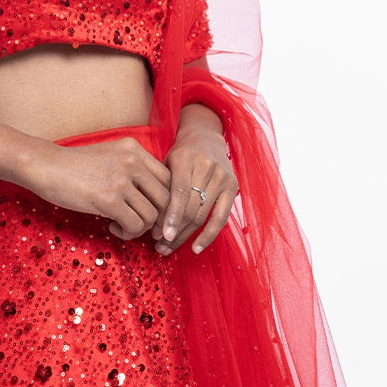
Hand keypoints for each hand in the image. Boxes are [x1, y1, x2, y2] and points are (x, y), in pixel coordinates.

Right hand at [29, 138, 171, 241]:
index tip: (152, 212)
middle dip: (156, 218)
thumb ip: (133, 170)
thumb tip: (155, 201)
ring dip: (139, 228)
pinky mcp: (109, 198)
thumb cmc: (75, 165)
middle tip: (140, 225)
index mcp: (134, 148)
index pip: (168, 178)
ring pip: (151, 215)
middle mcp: (132, 161)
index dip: (164, 201)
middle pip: (165, 198)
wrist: (46, 166)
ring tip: (121, 226)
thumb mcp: (109, 156)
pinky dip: (127, 233)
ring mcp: (121, 179)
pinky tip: (113, 227)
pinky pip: (134, 225)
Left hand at [152, 125, 237, 255]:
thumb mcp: (167, 163)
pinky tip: (196, 248)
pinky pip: (221, 218)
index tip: (159, 236)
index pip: (179, 192)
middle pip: (190, 207)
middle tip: (159, 246)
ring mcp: (222, 176)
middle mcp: (207, 166)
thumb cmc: (180, 155)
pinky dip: (208, 235)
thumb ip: (162, 188)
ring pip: (202, 215)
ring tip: (169, 248)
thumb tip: (154, 224)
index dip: (170, 216)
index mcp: (186, 158)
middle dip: (174, 230)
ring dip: (185, 236)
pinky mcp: (233, 187)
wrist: (205, 137)